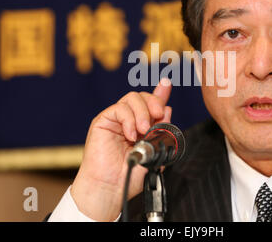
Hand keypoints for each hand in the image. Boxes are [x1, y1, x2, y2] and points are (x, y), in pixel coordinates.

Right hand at [70, 78, 171, 220]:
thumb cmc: (130, 175)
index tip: (167, 84)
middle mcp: (129, 120)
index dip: (161, 93)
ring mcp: (116, 120)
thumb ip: (160, 131)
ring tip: (142, 131)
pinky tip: (131, 134)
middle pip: (143, 97)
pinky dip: (128, 119)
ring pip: (132, 98)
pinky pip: (119, 109)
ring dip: (142, 112)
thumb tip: (167, 110)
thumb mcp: (153, 152)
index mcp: (142, 127)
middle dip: (154, 102)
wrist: (111, 189)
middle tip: (158, 116)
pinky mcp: (103, 121)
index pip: (152, 105)